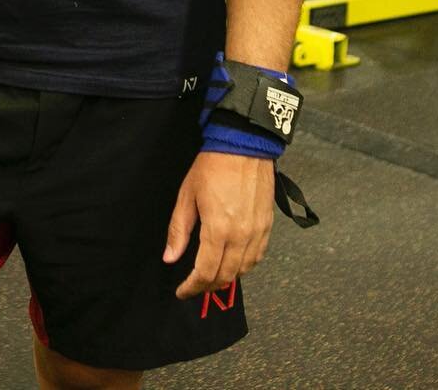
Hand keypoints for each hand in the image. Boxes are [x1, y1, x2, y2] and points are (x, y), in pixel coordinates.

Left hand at [163, 151, 273, 298]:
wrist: (244, 146)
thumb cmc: (211, 166)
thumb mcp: (187, 195)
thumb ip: (178, 230)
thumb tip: (170, 258)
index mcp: (219, 229)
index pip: (206, 272)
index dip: (192, 286)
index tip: (181, 292)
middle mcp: (242, 236)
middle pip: (226, 276)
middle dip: (208, 286)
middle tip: (194, 286)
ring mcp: (258, 233)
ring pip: (244, 270)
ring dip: (227, 278)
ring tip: (211, 278)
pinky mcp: (268, 227)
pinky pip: (258, 257)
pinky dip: (244, 267)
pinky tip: (234, 264)